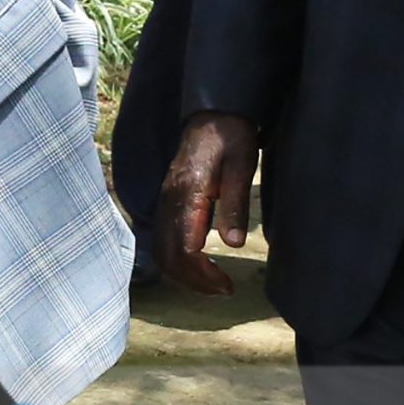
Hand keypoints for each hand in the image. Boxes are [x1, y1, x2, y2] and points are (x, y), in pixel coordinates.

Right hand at [156, 112, 261, 295]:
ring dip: (184, 274)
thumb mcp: (242, 166)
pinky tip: (199, 263)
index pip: (184, 250)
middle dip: (193, 282)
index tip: (227, 287)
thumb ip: (236, 204)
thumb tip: (232, 244)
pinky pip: (162, 240)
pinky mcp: (166, 202)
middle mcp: (168, 201)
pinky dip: (177, 260)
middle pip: (168, 258)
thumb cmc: (231, 137)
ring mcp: (164, 202)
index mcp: (186, 194)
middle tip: (223, 290)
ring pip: (161, 251)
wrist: (214, 114)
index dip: (203, 276)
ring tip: (212, 282)